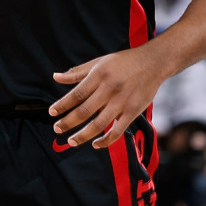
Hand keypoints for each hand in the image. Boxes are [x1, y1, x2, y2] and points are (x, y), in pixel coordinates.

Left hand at [50, 47, 166, 149]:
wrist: (153, 62)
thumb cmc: (124, 61)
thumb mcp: (100, 62)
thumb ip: (78, 72)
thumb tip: (56, 77)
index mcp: (99, 75)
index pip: (76, 94)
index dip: (62, 105)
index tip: (51, 113)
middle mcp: (110, 89)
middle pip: (84, 111)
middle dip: (68, 123)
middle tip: (57, 129)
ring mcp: (122, 102)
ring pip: (99, 124)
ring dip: (83, 135)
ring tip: (71, 141)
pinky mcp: (133, 112)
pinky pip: (117, 131)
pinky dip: (105, 141)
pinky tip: (95, 144)